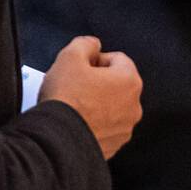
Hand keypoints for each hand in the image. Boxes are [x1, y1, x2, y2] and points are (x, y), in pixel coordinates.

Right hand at [40, 35, 141, 159]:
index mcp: (129, 81)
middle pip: (116, 84)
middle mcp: (133, 106)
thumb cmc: (65, 101)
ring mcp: (125, 128)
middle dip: (96, 82)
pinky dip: (94, 123)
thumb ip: (85, 44)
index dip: (94, 59)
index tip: (80, 67)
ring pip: (111, 107)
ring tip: (74, 105)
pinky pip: (105, 128)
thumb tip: (92, 45)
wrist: (57, 141)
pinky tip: (77, 121)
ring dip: (96, 103)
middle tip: (75, 85)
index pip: (116, 58)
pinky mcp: (113, 145)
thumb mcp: (69, 57)